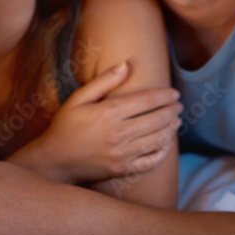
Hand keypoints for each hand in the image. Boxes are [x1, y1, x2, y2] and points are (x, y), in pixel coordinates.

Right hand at [10, 62, 181, 182]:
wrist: (55, 160)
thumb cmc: (66, 125)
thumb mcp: (79, 98)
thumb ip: (104, 81)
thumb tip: (125, 64)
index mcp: (109, 113)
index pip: (146, 100)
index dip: (164, 96)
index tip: (174, 93)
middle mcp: (118, 133)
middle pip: (156, 119)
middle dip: (172, 111)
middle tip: (179, 106)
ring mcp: (122, 154)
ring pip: (157, 140)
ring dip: (171, 129)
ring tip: (177, 121)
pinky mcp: (122, 169)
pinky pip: (150, 162)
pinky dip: (162, 152)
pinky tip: (166, 144)